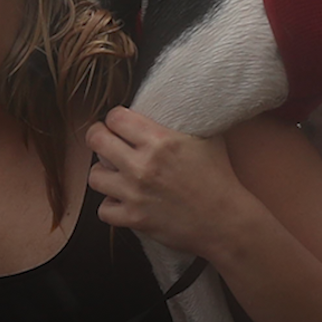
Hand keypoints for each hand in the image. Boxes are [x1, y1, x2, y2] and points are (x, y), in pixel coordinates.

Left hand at [85, 106, 246, 255]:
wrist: (226, 221)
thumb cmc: (220, 178)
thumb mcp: (206, 138)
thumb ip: (183, 120)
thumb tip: (173, 100)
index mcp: (160, 140)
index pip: (115, 117)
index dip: (115, 119)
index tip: (120, 125)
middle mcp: (143, 165)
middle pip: (96, 140)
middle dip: (99, 138)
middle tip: (107, 143)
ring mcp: (135, 193)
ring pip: (95, 176)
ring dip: (104, 174)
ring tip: (116, 174)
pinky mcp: (134, 219)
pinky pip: (103, 209)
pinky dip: (111, 206)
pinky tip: (124, 201)